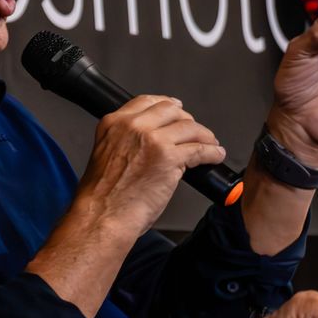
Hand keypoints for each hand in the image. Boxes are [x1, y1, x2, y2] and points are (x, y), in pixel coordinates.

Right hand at [75, 94, 225, 232]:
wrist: (102, 216)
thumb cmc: (102, 196)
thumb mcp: (105, 154)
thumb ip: (125, 140)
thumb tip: (151, 140)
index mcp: (113, 123)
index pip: (146, 101)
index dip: (167, 105)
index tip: (177, 110)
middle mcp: (133, 126)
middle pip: (171, 110)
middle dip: (187, 120)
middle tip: (195, 131)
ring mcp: (152, 139)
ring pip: (188, 127)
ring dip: (204, 136)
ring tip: (211, 144)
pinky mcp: (169, 157)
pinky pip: (199, 149)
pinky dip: (212, 152)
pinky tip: (215, 156)